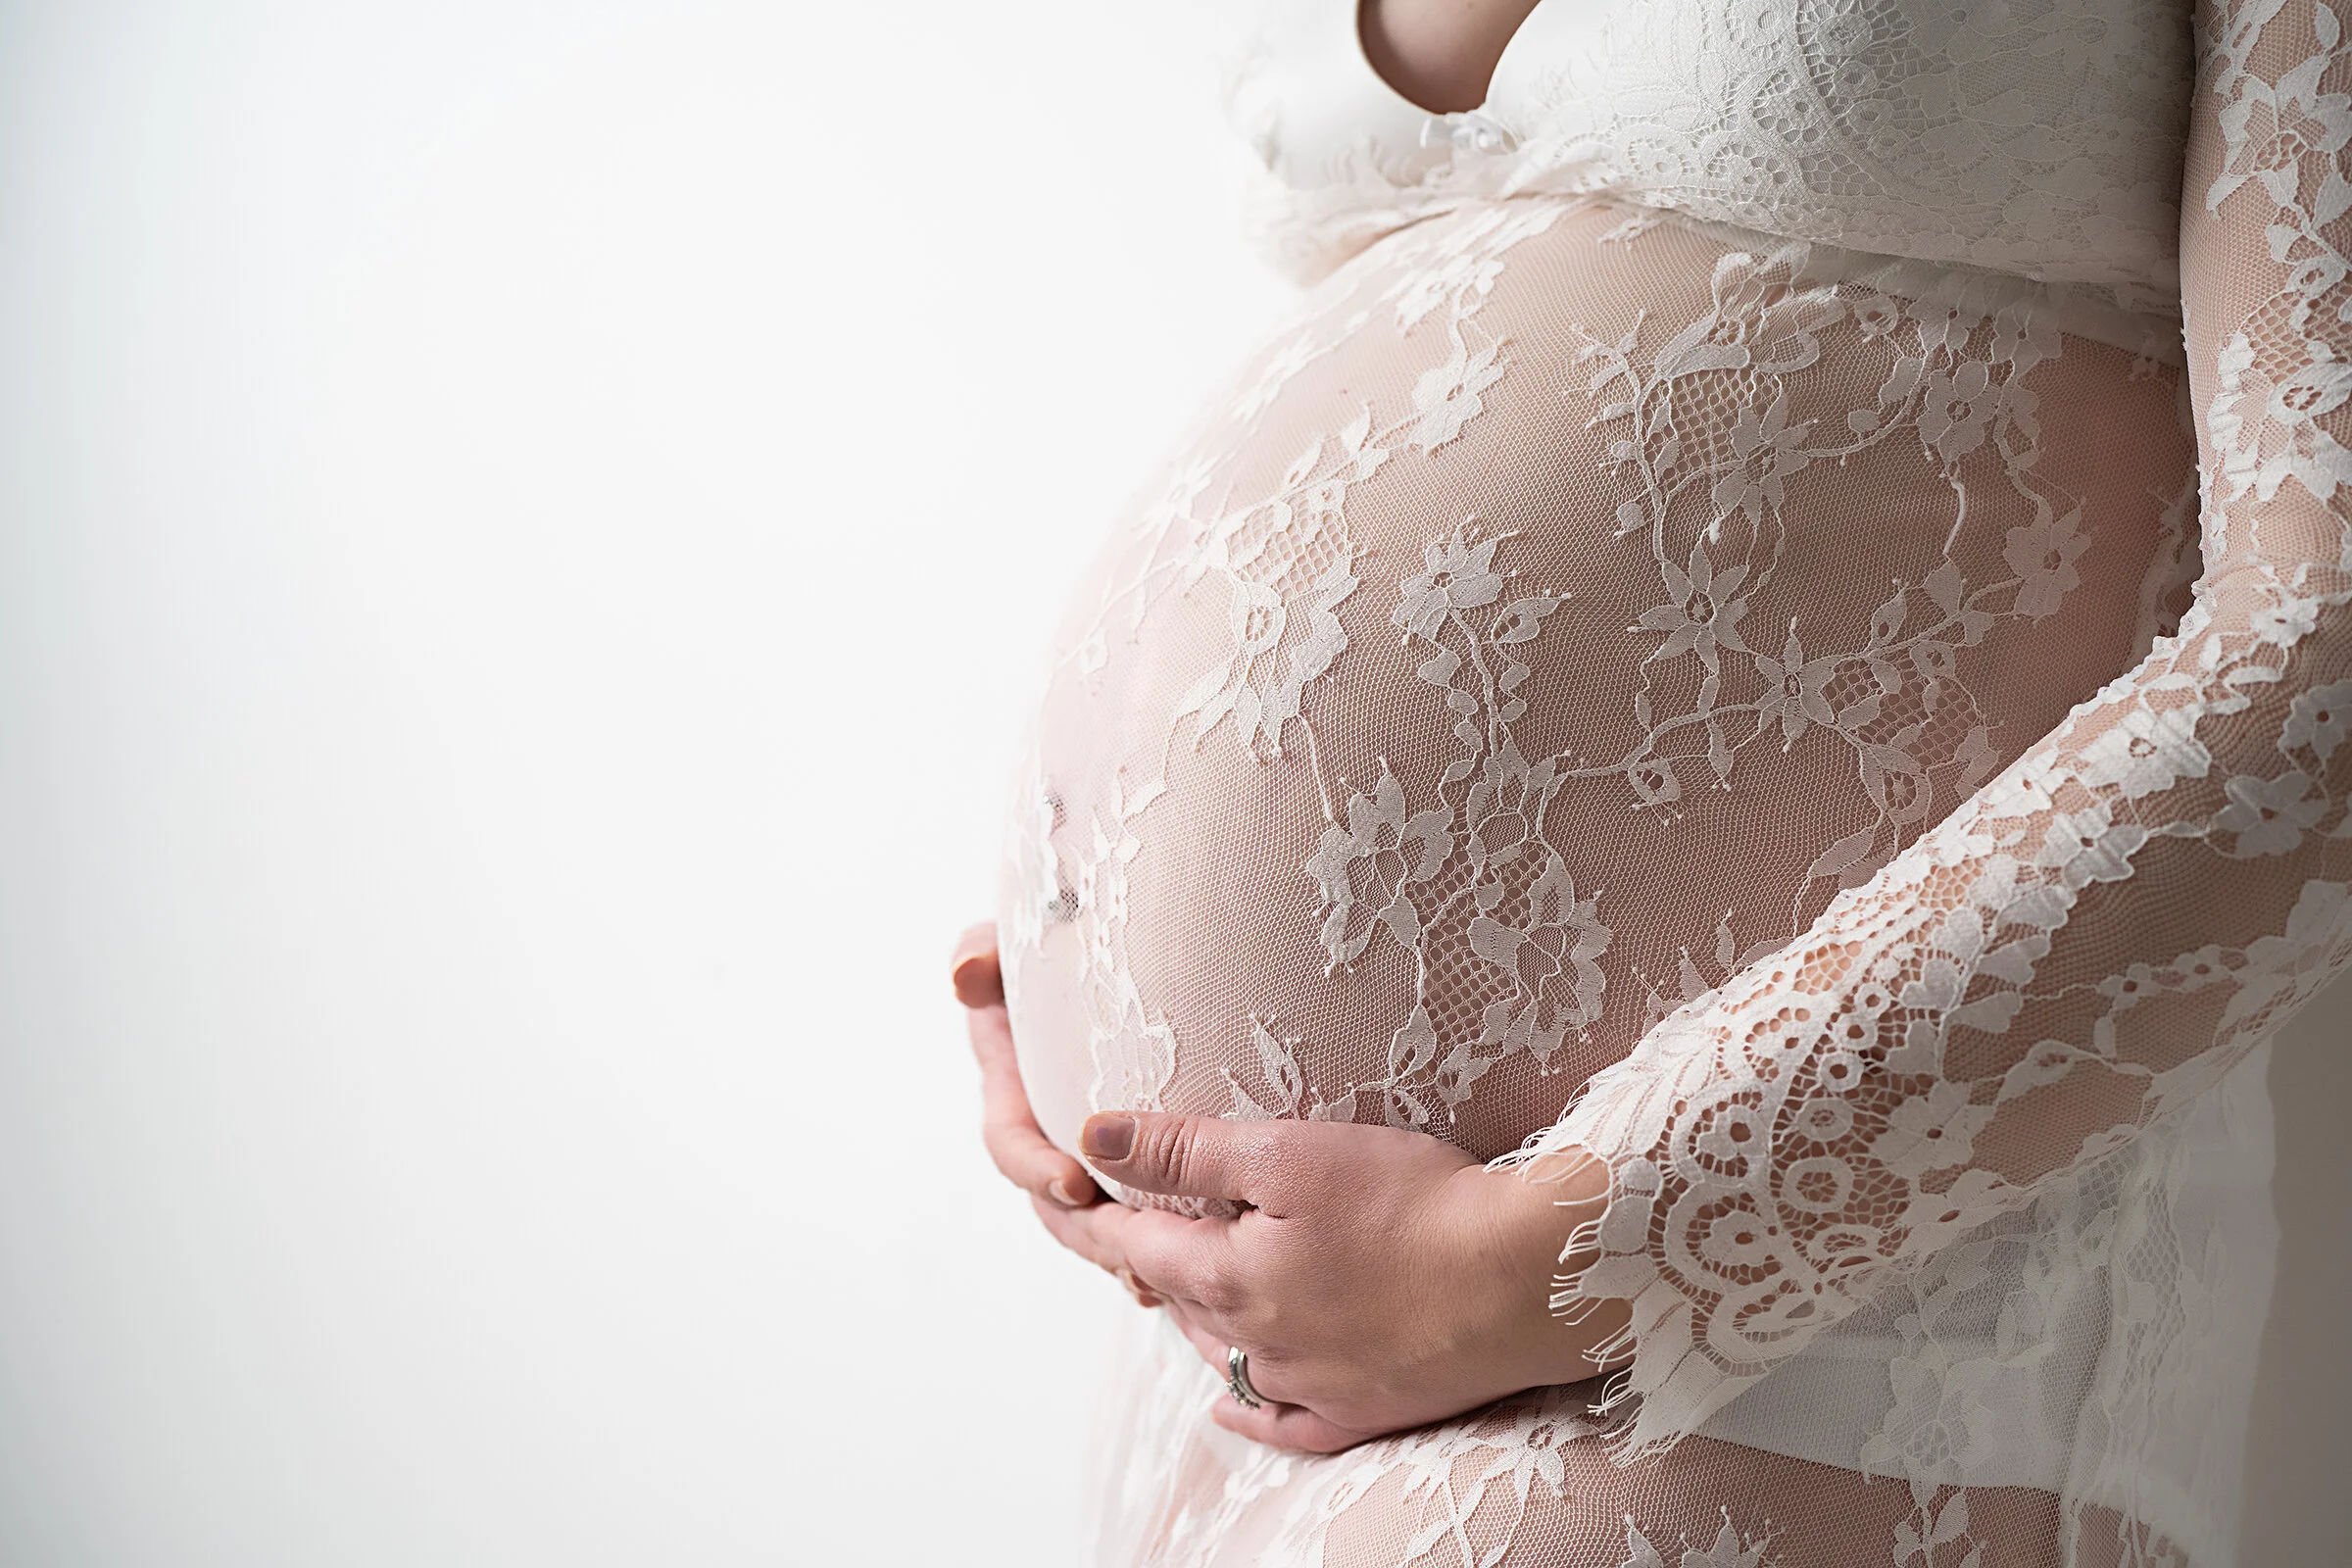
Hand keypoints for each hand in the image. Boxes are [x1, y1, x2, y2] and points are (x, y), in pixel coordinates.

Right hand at [955, 923, 1177, 1304]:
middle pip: (1057, 1205)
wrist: (1155, 953)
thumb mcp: (1026, 936)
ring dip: (1126, 1254)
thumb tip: (964, 975)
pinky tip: (1190, 1278)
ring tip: (1165, 1279)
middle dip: (1090, 1233)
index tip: (1074, 1180)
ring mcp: (1098, 1154)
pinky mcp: (1149, 1168)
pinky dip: (1165, 1254)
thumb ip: (988, 948)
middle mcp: (1051, 1129)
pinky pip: (1149, 1224)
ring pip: (1102, 1224)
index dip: (1033, 1167)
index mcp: (1017, 1085)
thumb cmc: (1072, 935)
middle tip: (1133, 1252)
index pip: (1010, 1141)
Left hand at [1034, 1110, 1621, 1452]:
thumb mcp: (1288, 1152)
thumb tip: (1092, 1137)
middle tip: (1122, 1224)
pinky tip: (1229, 1404)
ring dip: (1195, 1318)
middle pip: (1179, 1299)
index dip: (1095, 1214)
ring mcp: (1311, 1386)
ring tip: (1182, 1285)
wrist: (1525, 1280)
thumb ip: (1187, 1149)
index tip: (1062, 1193)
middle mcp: (1257, 1343)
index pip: (1135, 1246)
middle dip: (1147, 1260)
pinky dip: (1248, 1409)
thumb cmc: (1412, 1203)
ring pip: (1224, 1355)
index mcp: (1230, 1278)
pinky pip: (1282, 1423)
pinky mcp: (1364, 1410)